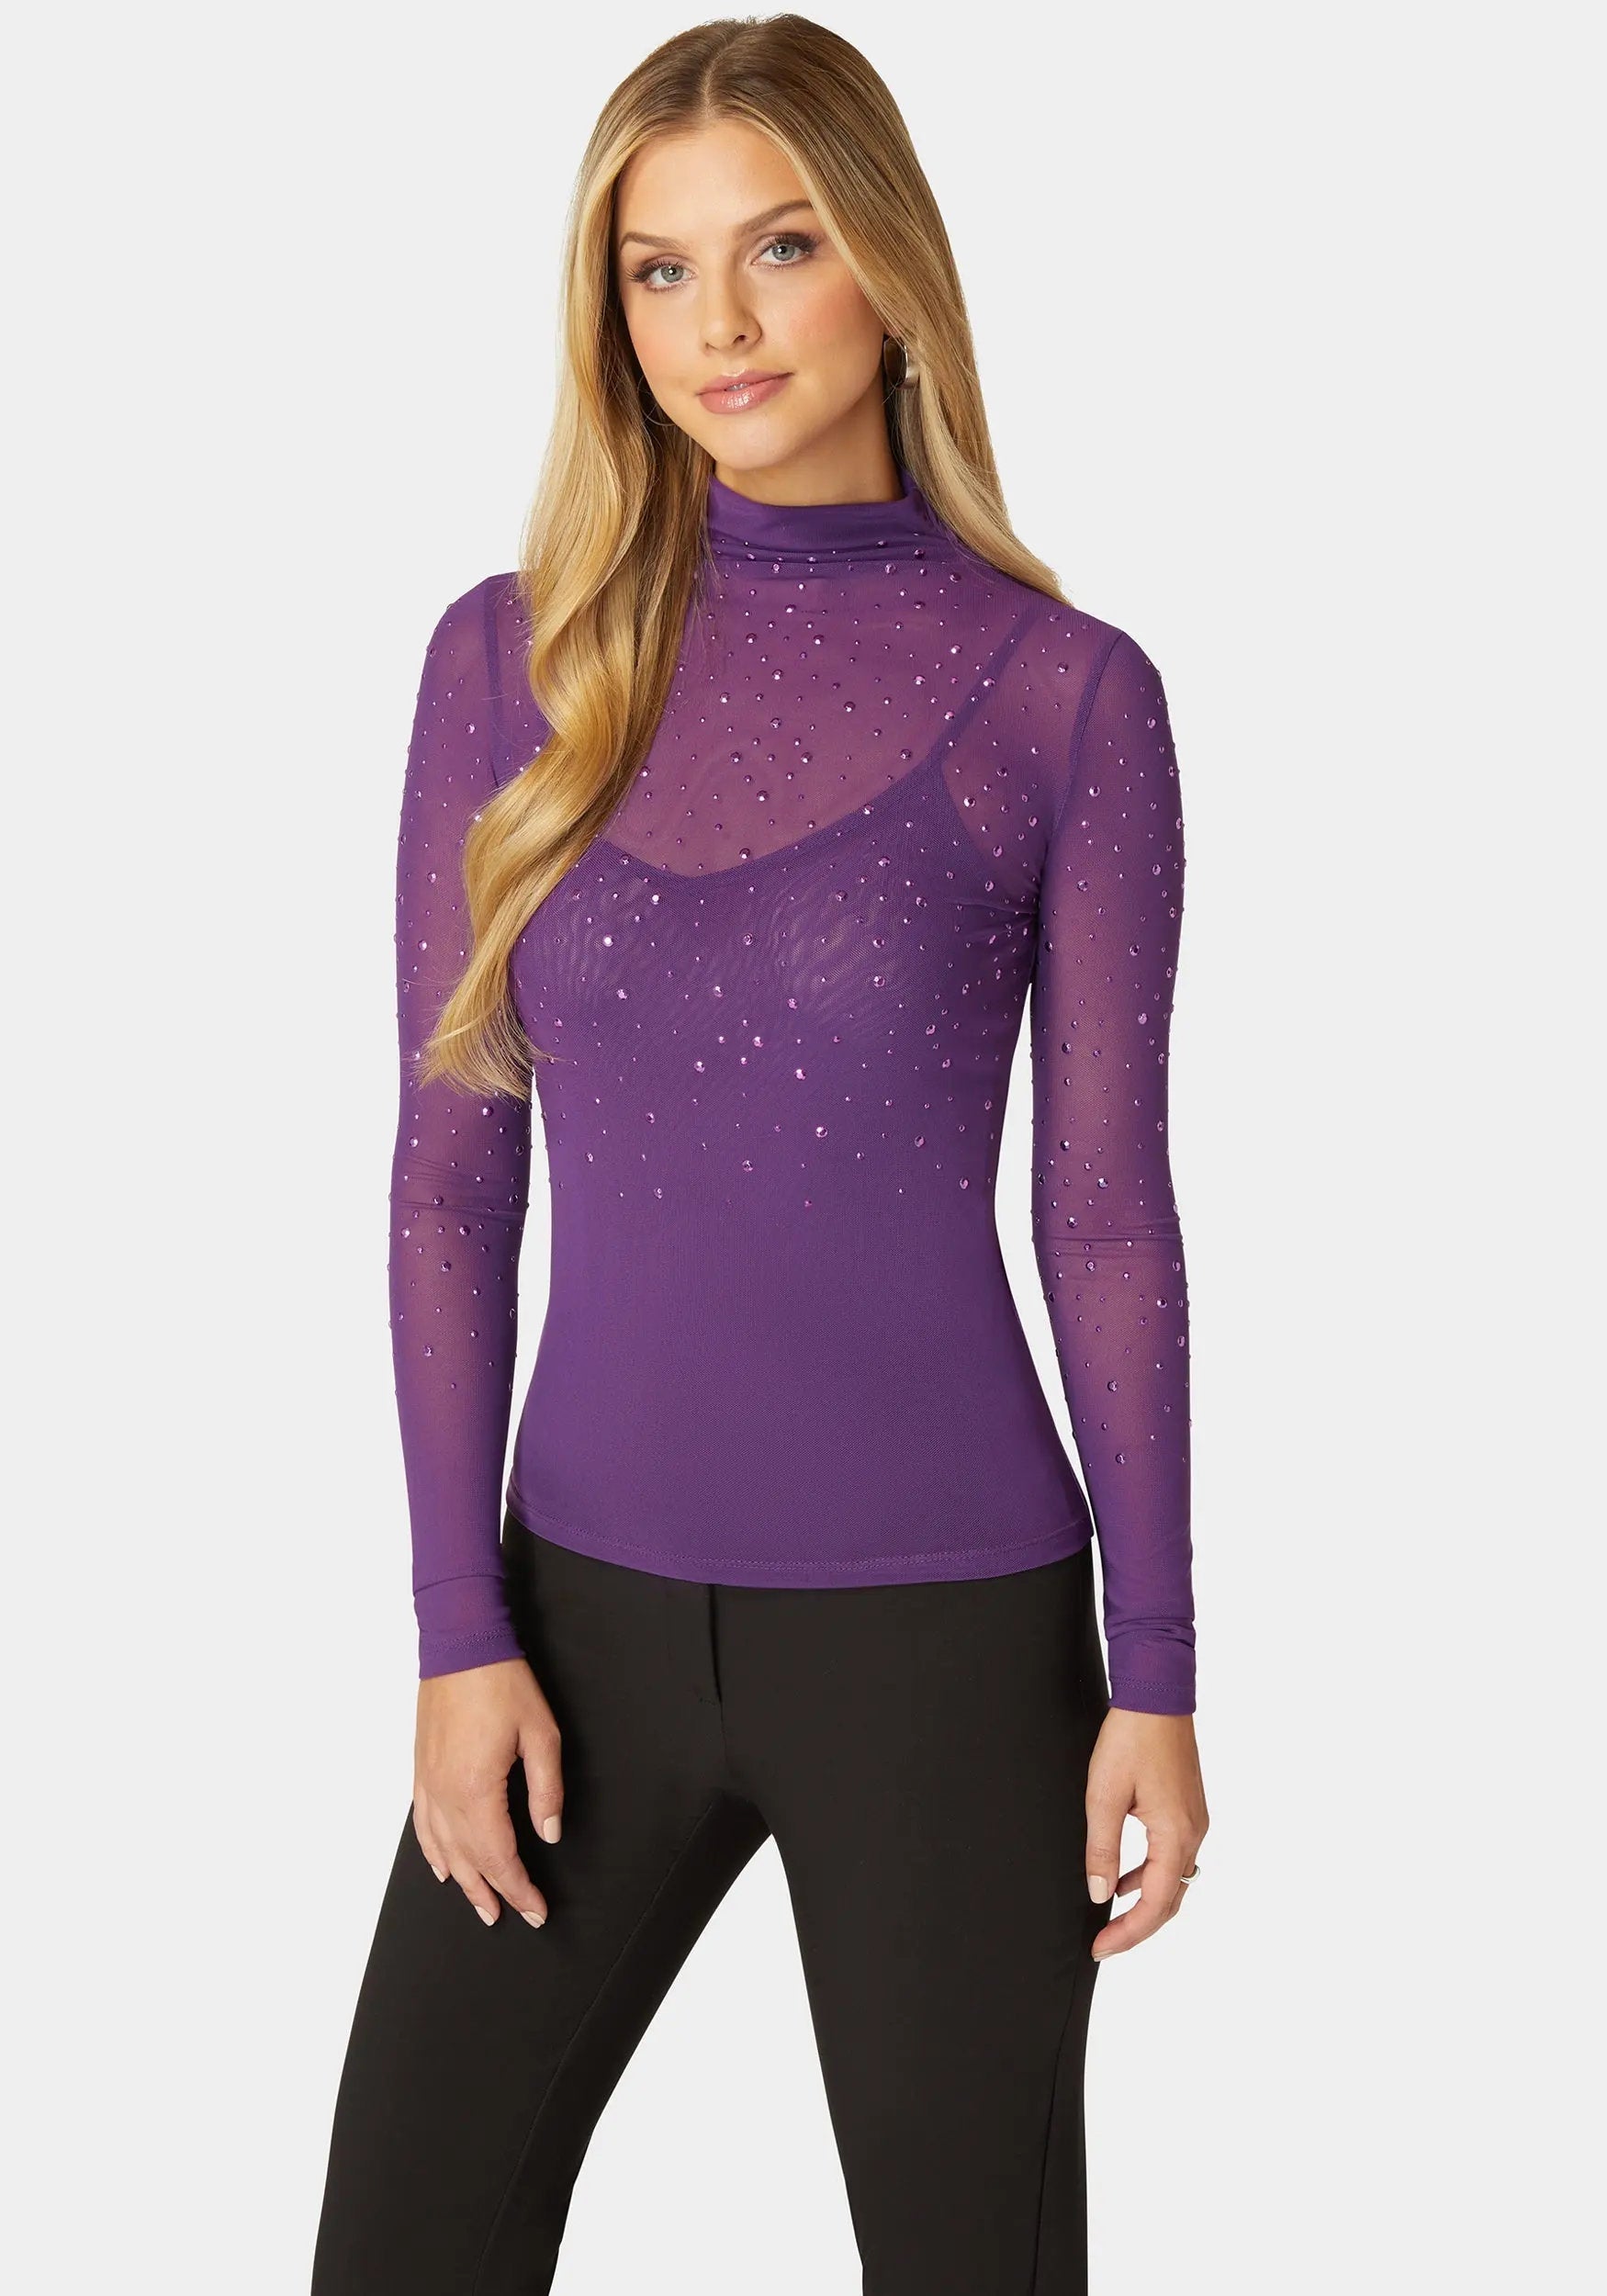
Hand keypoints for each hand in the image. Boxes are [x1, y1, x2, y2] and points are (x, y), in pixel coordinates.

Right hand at [412, 1656, 565, 1928]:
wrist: (461, 1644)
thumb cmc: (502, 1682)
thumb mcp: (541, 1734)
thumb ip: (546, 1788)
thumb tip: (549, 1831)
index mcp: (477, 1790)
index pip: (500, 1856)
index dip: (519, 1887)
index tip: (535, 1909)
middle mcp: (446, 1794)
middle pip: (469, 1860)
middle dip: (492, 1892)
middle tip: (510, 1916)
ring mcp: (428, 1783)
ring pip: (443, 1848)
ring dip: (463, 1880)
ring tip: (480, 1904)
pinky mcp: (421, 1769)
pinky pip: (423, 1824)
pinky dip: (432, 1851)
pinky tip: (442, 1866)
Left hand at [1085, 1708, 1208, 1959]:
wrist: (1157, 1695)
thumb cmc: (1131, 1738)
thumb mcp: (1103, 1797)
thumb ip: (1102, 1850)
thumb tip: (1099, 1893)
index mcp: (1175, 1835)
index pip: (1155, 1904)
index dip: (1128, 1933)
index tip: (1101, 1948)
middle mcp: (1194, 1833)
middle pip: (1170, 1900)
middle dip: (1138, 1927)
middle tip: (1105, 1943)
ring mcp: (1195, 1821)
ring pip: (1174, 1880)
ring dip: (1145, 1902)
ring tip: (1111, 1916)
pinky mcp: (1189, 1808)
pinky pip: (1173, 1857)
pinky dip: (1151, 1875)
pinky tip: (1126, 1876)